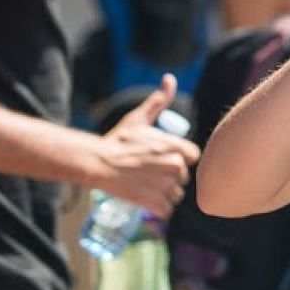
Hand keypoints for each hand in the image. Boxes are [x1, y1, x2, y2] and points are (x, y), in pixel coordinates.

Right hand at [93, 74, 200, 217]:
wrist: (96, 162)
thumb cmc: (118, 140)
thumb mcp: (139, 118)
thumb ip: (159, 100)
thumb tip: (170, 78)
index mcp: (174, 146)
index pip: (193, 156)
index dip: (179, 158)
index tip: (163, 159)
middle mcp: (173, 165)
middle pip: (184, 177)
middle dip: (170, 177)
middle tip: (150, 173)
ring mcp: (164, 185)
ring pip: (176, 195)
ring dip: (164, 194)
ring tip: (147, 186)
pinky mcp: (153, 202)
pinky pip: (167, 210)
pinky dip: (158, 209)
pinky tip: (147, 201)